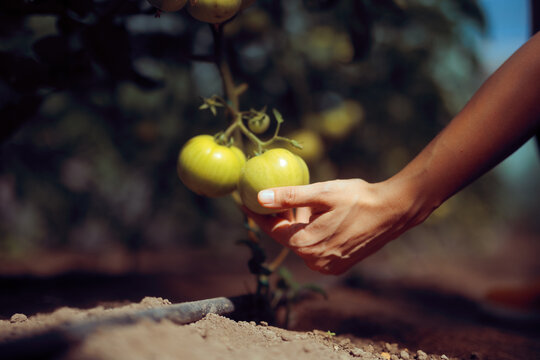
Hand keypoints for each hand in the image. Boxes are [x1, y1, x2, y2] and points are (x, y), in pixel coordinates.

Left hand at [244, 178, 429, 274]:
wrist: (393, 212)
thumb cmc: (358, 198)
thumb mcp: (322, 193)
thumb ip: (289, 197)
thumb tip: (259, 197)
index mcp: (306, 243)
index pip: (272, 229)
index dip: (257, 214)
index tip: (244, 202)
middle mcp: (314, 260)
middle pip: (287, 235)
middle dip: (281, 216)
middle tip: (275, 195)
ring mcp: (327, 265)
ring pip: (302, 241)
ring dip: (299, 223)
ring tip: (304, 202)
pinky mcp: (338, 265)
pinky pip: (315, 247)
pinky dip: (312, 232)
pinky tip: (319, 215)